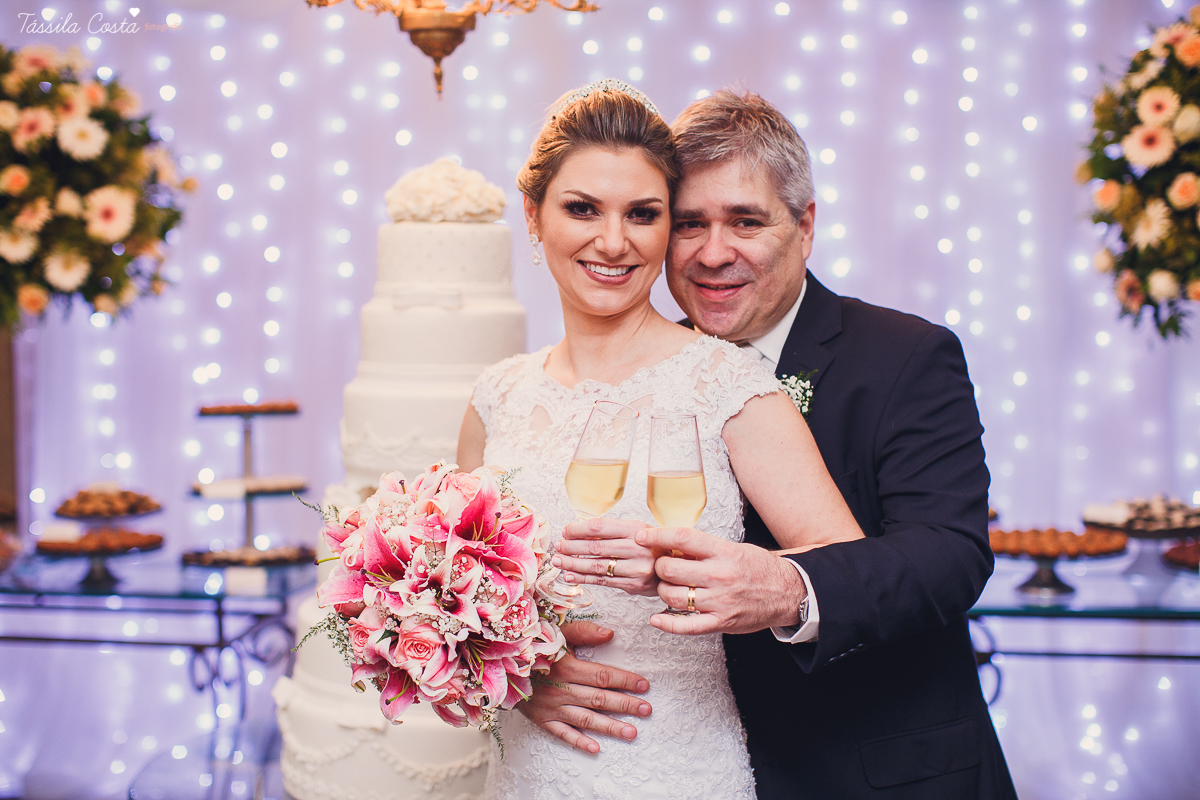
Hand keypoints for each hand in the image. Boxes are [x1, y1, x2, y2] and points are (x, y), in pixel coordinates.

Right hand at [518, 620, 651, 753]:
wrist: (500, 664)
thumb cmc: (533, 645)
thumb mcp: (556, 632)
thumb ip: (584, 632)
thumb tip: (610, 634)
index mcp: (566, 666)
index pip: (602, 675)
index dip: (625, 680)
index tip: (644, 686)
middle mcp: (560, 689)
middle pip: (599, 699)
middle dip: (625, 705)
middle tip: (646, 710)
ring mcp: (551, 707)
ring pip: (585, 719)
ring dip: (610, 726)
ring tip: (631, 732)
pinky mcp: (542, 719)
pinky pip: (562, 733)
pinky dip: (579, 742)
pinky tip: (596, 748)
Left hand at [553, 518, 659, 596]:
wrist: (676, 567)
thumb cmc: (652, 547)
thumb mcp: (638, 530)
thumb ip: (613, 531)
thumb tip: (579, 530)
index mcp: (636, 529)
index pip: (600, 528)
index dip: (578, 530)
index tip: (565, 531)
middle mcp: (636, 548)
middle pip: (595, 548)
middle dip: (571, 547)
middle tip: (558, 546)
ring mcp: (635, 568)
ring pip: (596, 566)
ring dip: (573, 564)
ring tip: (559, 561)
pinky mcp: (633, 585)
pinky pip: (603, 581)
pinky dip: (584, 578)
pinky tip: (571, 576)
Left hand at [636, 527, 807, 634]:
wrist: (787, 592)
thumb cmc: (757, 568)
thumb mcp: (733, 549)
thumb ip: (704, 549)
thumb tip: (669, 545)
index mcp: (723, 552)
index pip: (682, 538)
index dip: (657, 537)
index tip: (642, 536)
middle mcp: (720, 575)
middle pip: (670, 570)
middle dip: (659, 568)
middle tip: (662, 568)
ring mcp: (720, 601)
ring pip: (673, 597)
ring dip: (663, 592)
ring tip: (669, 588)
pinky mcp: (721, 622)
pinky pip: (686, 626)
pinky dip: (667, 624)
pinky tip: (657, 618)